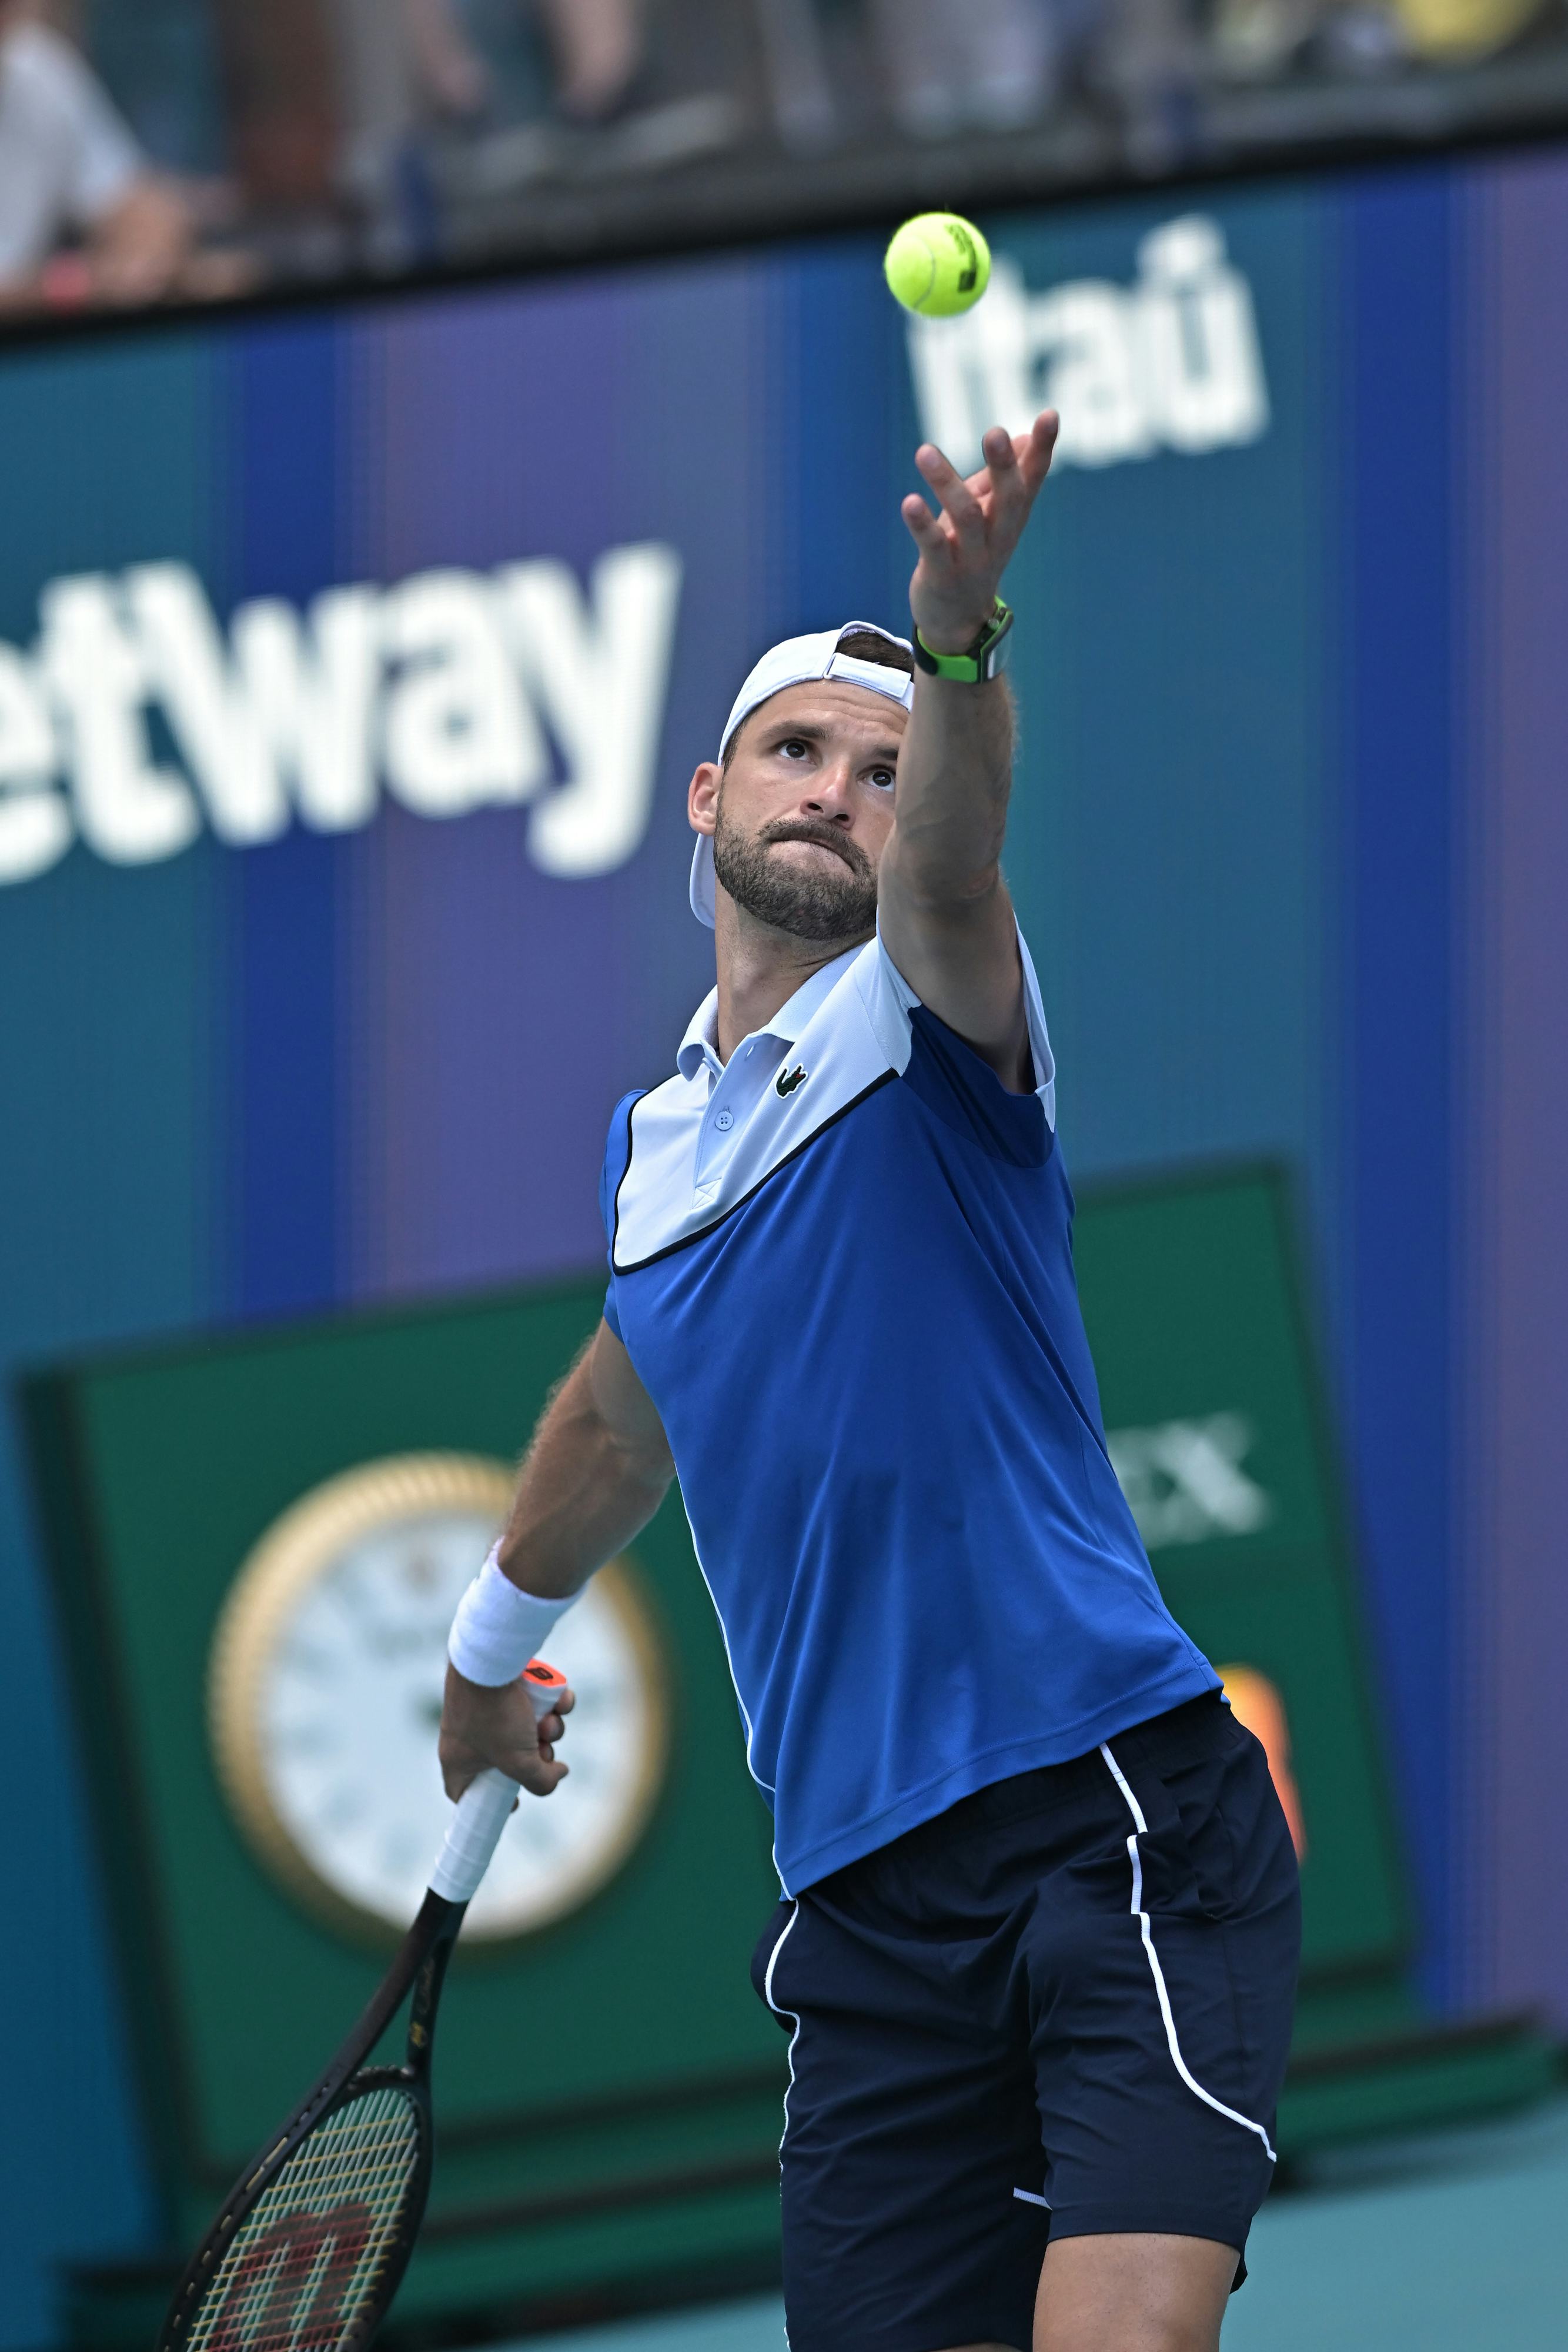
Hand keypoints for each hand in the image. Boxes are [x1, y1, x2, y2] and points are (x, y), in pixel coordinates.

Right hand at [438, 1662, 575, 1801]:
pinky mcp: (503, 1685)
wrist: (491, 1659)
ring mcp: (486, 1709)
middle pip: (509, 1760)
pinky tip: (561, 1700)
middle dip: (535, 1755)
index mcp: (458, 1759)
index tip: (513, 1802)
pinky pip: (534, 1703)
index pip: (463, 1791)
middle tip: (543, 1748)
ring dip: (548, 1728)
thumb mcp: (518, 1760)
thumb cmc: (494, 1714)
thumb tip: (559, 1774)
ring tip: (549, 1719)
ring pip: (526, 1730)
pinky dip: (552, 1704)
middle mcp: (468, 1735)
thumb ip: (540, 1780)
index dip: (488, 1800)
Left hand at [901, 411, 1058, 654]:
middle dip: (1003, 466)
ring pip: (967, 518)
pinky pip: (934, 547)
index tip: (1051, 415)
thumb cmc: (970, 555)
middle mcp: (998, 537)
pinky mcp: (942, 575)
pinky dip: (922, 524)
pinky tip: (909, 501)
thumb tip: (1024, 436)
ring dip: (946, 483)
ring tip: (924, 451)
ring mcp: (972, 559)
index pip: (1031, 480)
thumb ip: (1001, 478)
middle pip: (1008, 499)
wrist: (957, 622)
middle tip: (996, 432)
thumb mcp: (989, 515)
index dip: (1042, 450)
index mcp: (1011, 518)